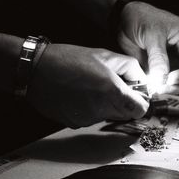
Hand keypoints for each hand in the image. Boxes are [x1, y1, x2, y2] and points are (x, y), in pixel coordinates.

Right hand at [27, 44, 148, 127]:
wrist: (35, 70)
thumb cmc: (69, 59)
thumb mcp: (104, 55)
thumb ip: (130, 67)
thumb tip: (143, 81)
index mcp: (112, 92)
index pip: (140, 110)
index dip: (141, 101)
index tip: (135, 93)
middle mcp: (101, 110)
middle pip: (126, 114)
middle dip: (124, 102)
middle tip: (111, 85)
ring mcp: (87, 119)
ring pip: (108, 116)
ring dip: (106, 104)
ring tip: (90, 86)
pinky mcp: (75, 123)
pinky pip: (91, 118)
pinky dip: (90, 109)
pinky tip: (79, 94)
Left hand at [117, 2, 178, 93]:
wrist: (124, 19)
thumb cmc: (141, 18)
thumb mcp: (151, 35)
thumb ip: (157, 57)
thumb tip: (161, 78)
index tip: (171, 80)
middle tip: (163, 88)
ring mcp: (175, 60)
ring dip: (172, 88)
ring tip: (157, 89)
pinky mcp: (164, 68)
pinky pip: (168, 82)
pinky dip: (163, 88)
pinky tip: (154, 89)